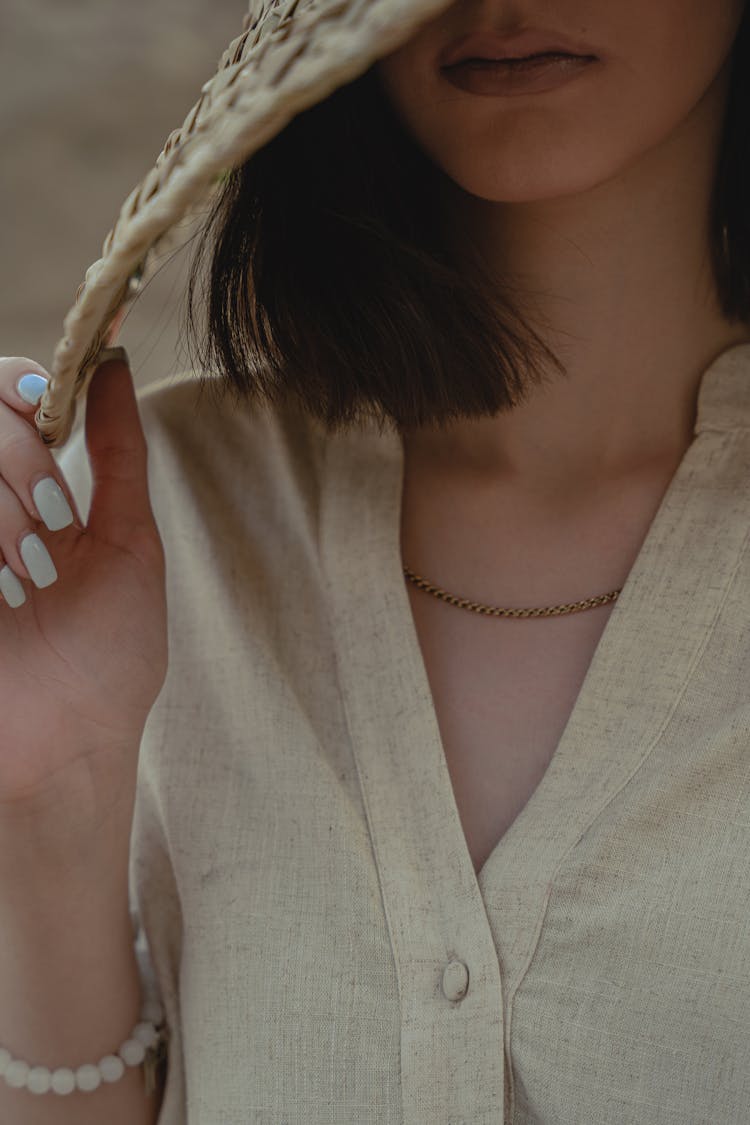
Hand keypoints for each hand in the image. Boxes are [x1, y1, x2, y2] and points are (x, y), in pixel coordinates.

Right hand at [0, 354, 167, 842]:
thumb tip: (117, 364)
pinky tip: (1, 587)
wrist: (66, 742)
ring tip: (24, 578)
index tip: (49, 414)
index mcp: (35, 488)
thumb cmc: (109, 654)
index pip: (7, 389)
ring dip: (3, 510)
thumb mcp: (131, 541)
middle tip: (50, 527)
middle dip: (22, 461)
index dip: (23, 390)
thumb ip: (119, 450)